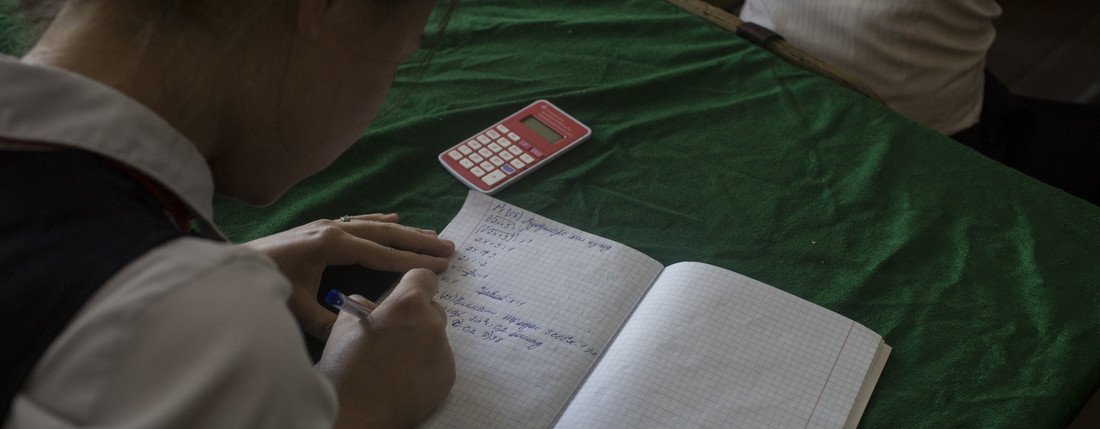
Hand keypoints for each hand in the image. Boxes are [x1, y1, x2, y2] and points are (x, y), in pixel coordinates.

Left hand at [243, 214, 454, 339]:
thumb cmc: (263, 282)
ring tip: (431, 234)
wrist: (232, 262)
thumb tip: (356, 332)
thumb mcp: (295, 306)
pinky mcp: (320, 227)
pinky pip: (358, 221)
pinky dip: (379, 221)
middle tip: (449, 247)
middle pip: (386, 234)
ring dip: (404, 231)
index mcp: (332, 244)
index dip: (411, 261)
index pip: (381, 254)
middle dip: (419, 241)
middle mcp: (333, 228)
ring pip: (375, 225)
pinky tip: (392, 218)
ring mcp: (327, 224)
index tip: (439, 266)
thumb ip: (327, 320)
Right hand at [318, 269, 455, 428]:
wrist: (358, 416)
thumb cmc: (346, 369)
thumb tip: (373, 306)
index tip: (403, 295)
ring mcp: (444, 352)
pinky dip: (425, 365)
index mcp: (408, 305)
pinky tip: (403, 378)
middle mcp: (433, 324)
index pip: (424, 277)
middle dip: (414, 316)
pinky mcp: (448, 376)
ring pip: (434, 336)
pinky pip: (438, 361)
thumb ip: (363, 306)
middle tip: (391, 334)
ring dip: (419, 342)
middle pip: (431, 308)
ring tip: (394, 362)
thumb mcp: (343, 326)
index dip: (412, 284)